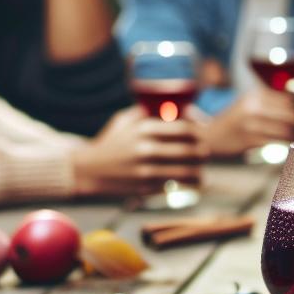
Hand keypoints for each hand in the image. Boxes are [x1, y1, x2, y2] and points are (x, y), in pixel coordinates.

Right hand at [70, 106, 205, 197]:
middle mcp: (146, 149)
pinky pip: (174, 187)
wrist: (88, 170)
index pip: (184, 129)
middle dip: (202, 152)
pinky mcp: (144, 187)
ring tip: (201, 171)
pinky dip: (187, 185)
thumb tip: (176, 106)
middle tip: (205, 153)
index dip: (198, 131)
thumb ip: (147, 111)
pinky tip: (192, 183)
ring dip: (199, 171)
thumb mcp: (124, 120)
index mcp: (143, 129)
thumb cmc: (110, 142)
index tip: (202, 133)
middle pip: (189, 150)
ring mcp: (145, 170)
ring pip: (186, 171)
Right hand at [200, 88, 293, 157]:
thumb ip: (271, 106)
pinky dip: (284, 146)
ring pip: (285, 130)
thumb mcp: (249, 105)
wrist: (208, 137)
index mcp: (256, 94)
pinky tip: (289, 149)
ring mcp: (250, 122)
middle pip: (291, 115)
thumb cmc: (234, 123)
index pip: (289, 102)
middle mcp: (253, 105)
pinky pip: (274, 143)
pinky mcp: (247, 139)